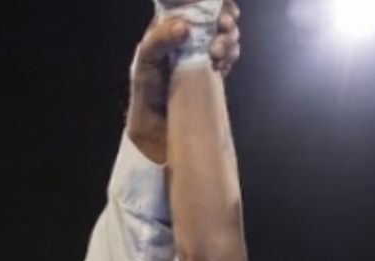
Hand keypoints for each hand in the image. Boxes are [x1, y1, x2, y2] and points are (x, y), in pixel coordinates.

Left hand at [127, 1, 240, 163]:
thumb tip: (185, 26)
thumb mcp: (144, 64)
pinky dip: (230, 57)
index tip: (217, 12)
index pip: (192, 5)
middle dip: (225, 20)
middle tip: (223, 30)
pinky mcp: (212, 74)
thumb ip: (159, 40)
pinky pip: (228, 57)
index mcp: (168, 29)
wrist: (158, 132)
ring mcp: (201, 56)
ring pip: (225, 36)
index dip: (210, 4)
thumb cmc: (146, 96)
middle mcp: (186, 40)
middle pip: (214, 17)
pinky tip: (222, 66)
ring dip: (229, 40)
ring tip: (218, 56)